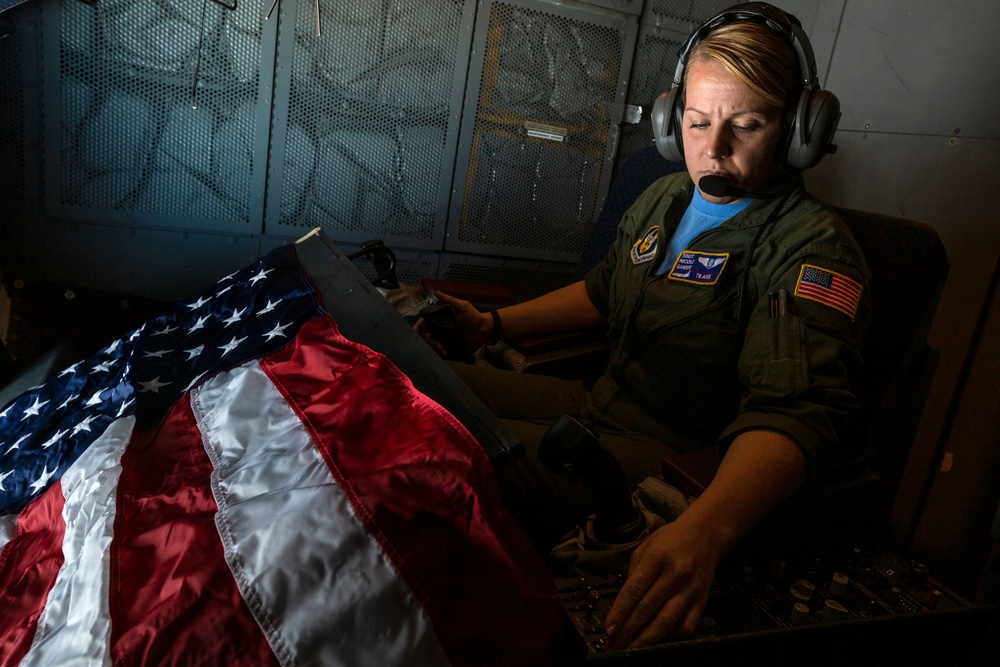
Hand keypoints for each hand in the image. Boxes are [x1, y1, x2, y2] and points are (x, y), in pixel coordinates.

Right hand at [413, 292, 492, 357]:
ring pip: (432, 343)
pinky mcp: (450, 345)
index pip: (425, 322)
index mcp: (440, 317)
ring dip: (434, 347)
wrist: (484, 329)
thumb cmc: (473, 316)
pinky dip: (441, 352)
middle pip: (426, 334)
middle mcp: (440, 327)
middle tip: (437, 344)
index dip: (419, 326)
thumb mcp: (461, 305)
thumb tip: (436, 292)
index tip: (415, 331)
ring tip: (442, 350)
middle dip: (428, 340)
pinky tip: (445, 353)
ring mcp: (445, 337)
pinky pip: (441, 349)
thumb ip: (449, 300)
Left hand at [603, 518, 719, 647]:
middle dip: (628, 630)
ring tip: (632, 648)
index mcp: (656, 558)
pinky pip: (687, 625)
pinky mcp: (702, 601)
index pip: (633, 590)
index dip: (619, 612)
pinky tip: (659, 637)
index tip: (608, 628)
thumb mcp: (645, 547)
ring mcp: (690, 590)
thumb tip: (622, 604)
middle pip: (647, 609)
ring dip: (647, 639)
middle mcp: (675, 575)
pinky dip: (672, 635)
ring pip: (667, 622)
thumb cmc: (670, 539)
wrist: (705, 535)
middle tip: (614, 644)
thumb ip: (633, 574)